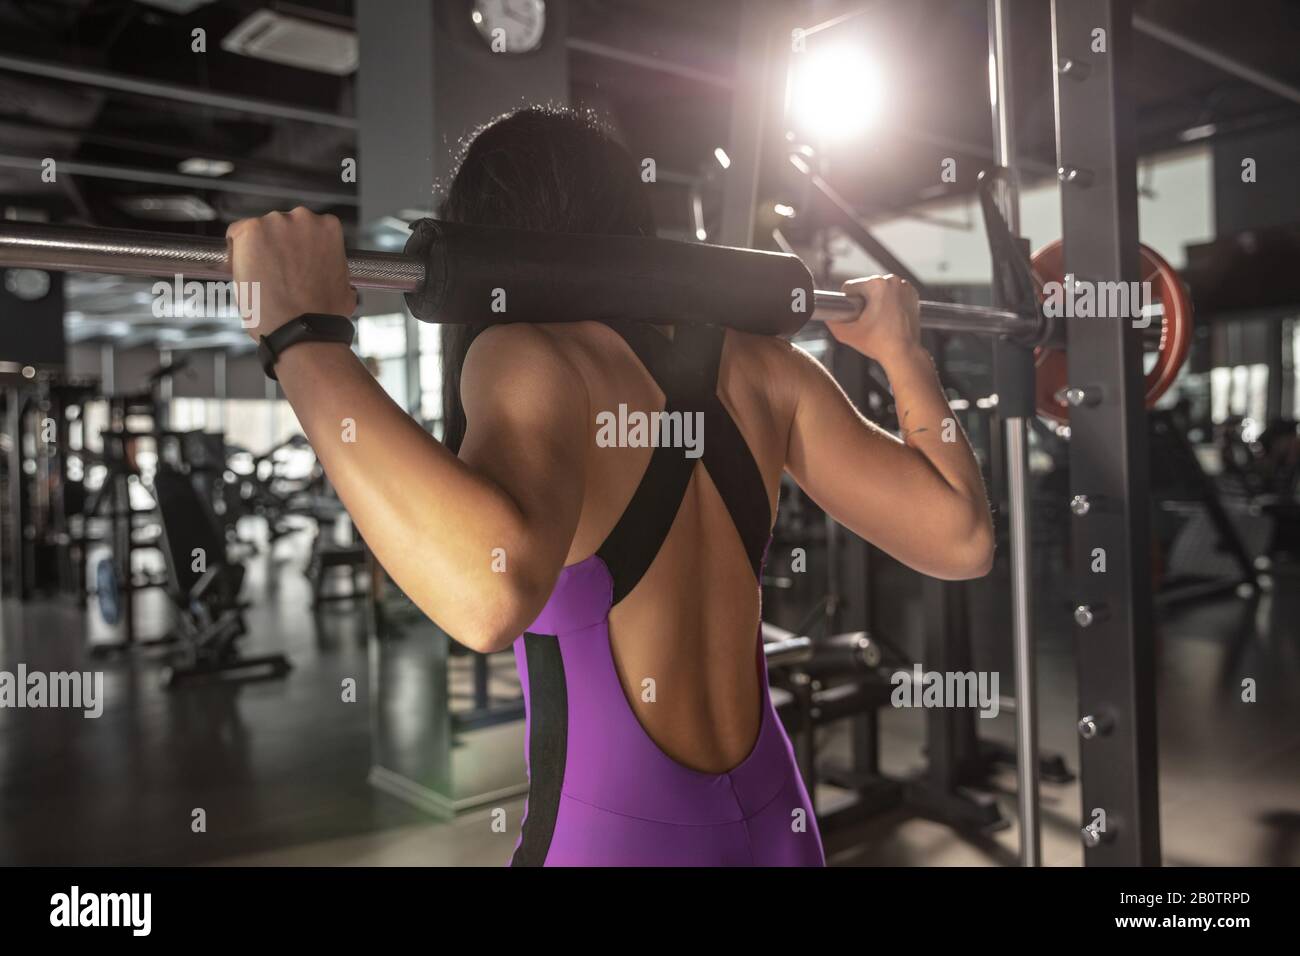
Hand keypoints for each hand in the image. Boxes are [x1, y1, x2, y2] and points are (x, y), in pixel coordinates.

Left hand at [226, 207, 357, 339]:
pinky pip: (236, 234)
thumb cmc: (321, 315)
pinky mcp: (252, 230)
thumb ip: (335, 270)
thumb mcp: (344, 288)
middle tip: (277, 273)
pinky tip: (246, 272)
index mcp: (328, 228)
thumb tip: (333, 275)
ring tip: (263, 278)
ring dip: (258, 249)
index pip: (305, 227)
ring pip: (259, 230)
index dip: (295, 247)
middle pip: (281, 225)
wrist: (302, 329)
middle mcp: (304, 218)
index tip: (291, 261)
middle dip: (277, 246)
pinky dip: (236, 252)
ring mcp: (276, 222)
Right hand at [828, 274, 921, 365]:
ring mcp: (904, 286)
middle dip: (863, 301)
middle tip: (867, 320)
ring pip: (879, 290)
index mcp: (876, 284)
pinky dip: (889, 301)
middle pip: (866, 287)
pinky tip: (888, 315)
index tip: (853, 315)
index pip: (850, 287)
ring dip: (876, 300)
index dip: (847, 302)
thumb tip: (827, 316)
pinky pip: (893, 293)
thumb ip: (831, 322)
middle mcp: (892, 281)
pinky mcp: (912, 293)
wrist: (904, 353)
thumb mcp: (846, 334)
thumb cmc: (879, 344)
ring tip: (878, 319)